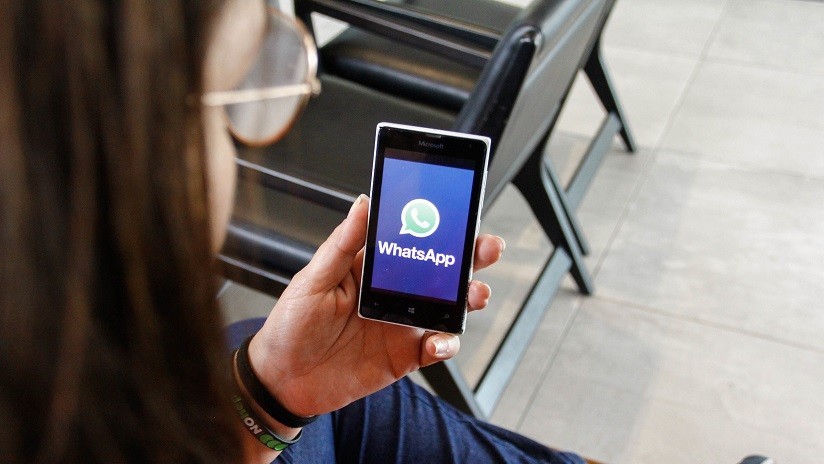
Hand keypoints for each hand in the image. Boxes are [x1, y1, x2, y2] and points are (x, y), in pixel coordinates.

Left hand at [248, 195, 504, 416]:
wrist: (282, 380)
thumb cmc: (290, 326)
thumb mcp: (313, 279)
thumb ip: (343, 244)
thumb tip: (363, 203)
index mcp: (372, 268)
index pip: (412, 241)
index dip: (439, 228)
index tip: (461, 215)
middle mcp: (392, 293)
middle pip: (440, 271)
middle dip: (470, 258)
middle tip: (486, 249)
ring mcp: (401, 324)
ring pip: (447, 307)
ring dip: (467, 299)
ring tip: (475, 295)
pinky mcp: (404, 356)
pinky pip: (436, 347)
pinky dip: (446, 344)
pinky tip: (438, 342)